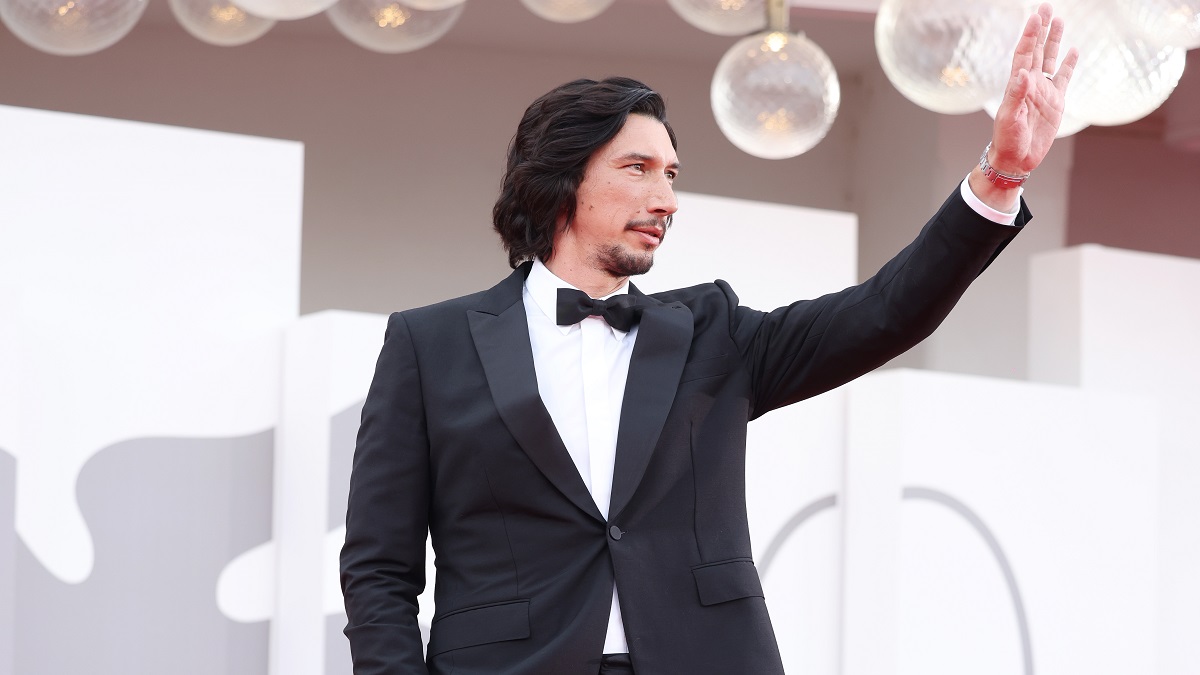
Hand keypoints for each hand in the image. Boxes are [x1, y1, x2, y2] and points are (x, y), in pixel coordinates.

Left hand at [990, 3, 1079, 176]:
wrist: (1016, 159)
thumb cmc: (1007, 140)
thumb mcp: (1010, 118)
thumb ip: (1017, 95)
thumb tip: (1023, 74)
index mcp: (1017, 85)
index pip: (1024, 54)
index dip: (1029, 35)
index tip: (1035, 17)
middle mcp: (1030, 83)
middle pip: (1036, 50)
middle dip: (1041, 29)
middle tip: (1045, 7)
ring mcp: (1044, 91)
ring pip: (1049, 59)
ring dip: (1054, 40)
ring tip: (1059, 20)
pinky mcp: (1055, 101)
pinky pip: (1063, 77)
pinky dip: (1068, 64)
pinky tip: (1073, 50)